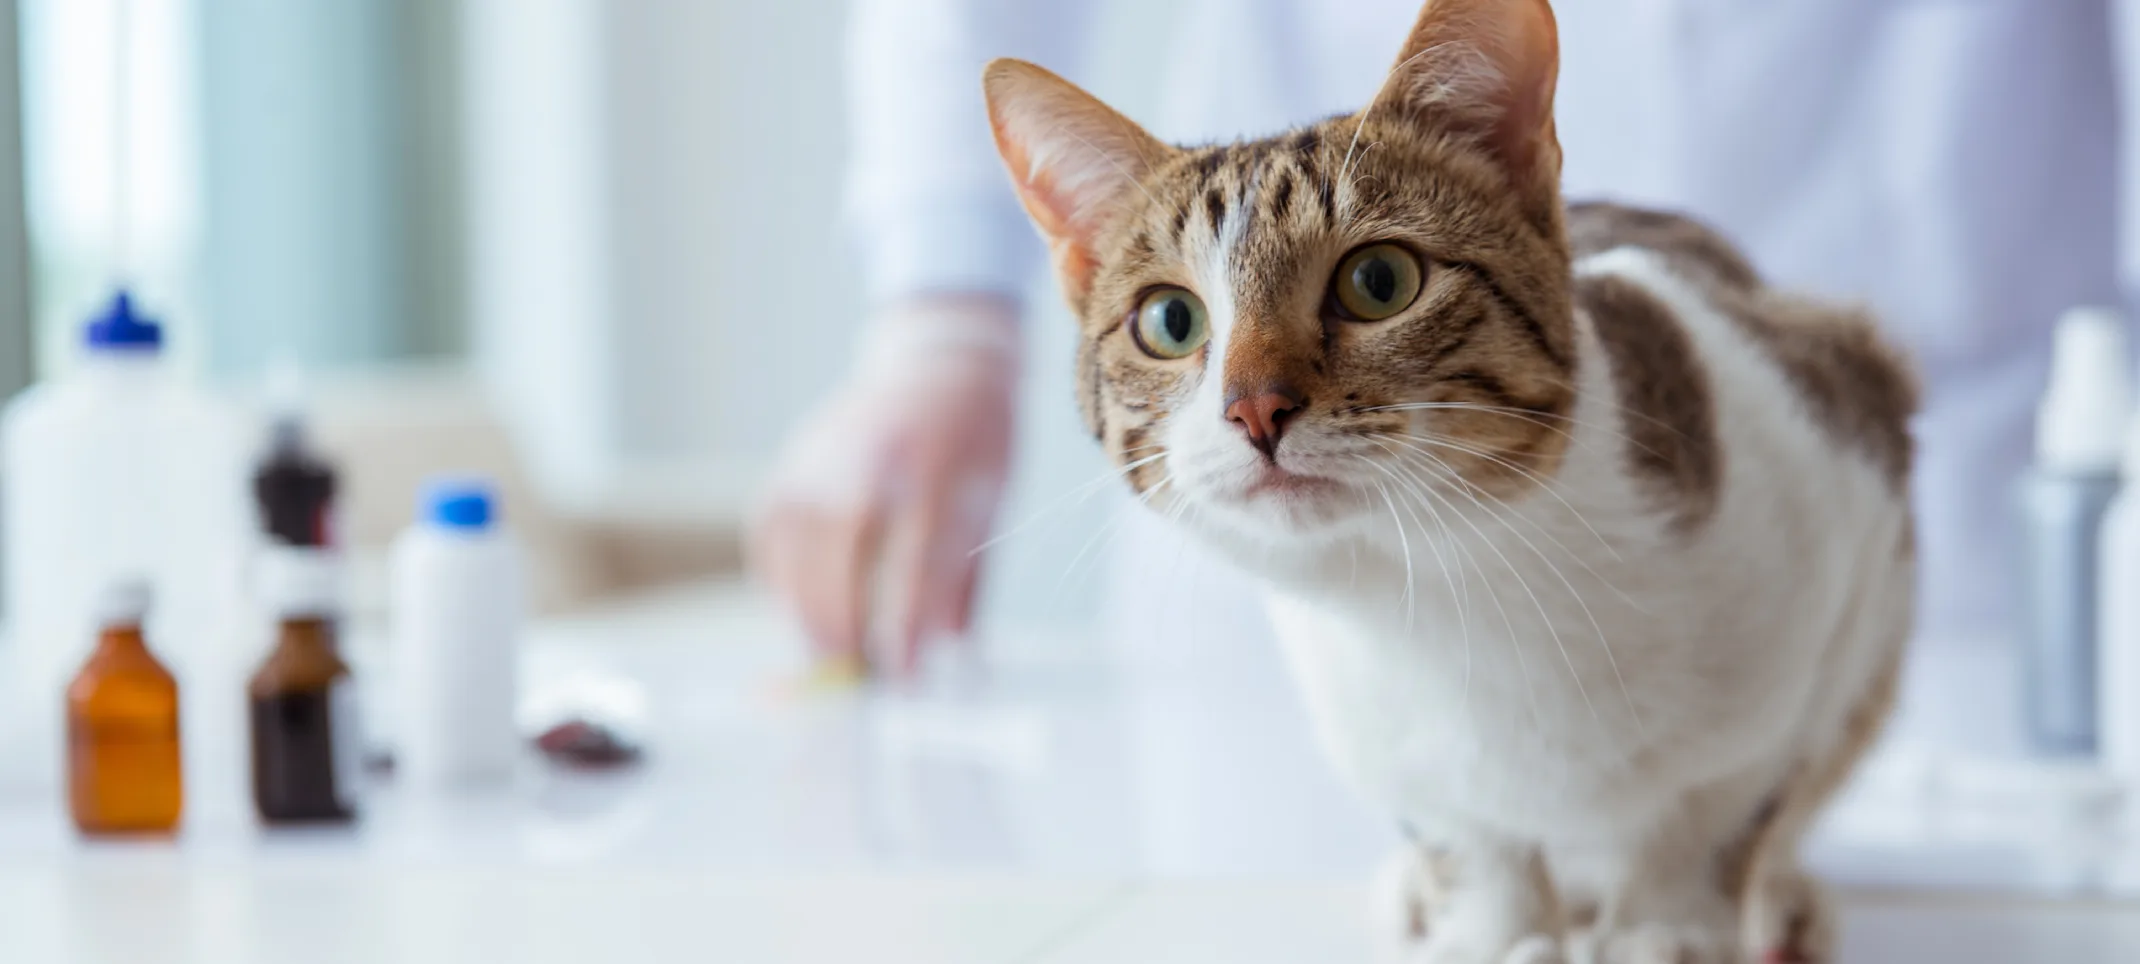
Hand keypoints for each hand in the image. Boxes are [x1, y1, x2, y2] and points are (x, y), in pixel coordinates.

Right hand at [750, 294, 1019, 673]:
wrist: (940, 362)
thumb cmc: (977, 442)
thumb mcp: (992, 504)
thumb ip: (965, 582)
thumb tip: (945, 656)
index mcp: (937, 467)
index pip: (915, 559)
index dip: (906, 625)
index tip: (905, 675)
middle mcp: (872, 457)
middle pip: (844, 556)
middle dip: (848, 628)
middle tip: (861, 677)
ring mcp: (822, 455)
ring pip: (797, 550)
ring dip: (807, 614)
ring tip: (830, 657)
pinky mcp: (792, 461)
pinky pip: (771, 535)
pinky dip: (779, 580)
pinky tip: (800, 609)